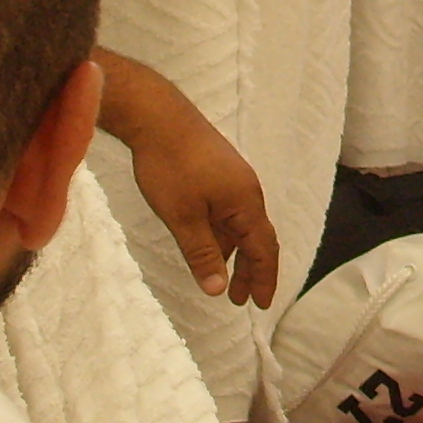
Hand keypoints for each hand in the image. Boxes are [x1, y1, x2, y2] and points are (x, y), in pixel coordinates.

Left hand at [93, 47, 278, 307]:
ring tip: (221, 277)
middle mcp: (247, 190)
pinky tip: (206, 241)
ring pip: (241, 224)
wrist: (158, 116)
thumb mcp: (183, 218)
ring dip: (234, 253)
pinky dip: (224, 233)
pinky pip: (229, 210)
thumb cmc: (171, 167)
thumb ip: (202, 254)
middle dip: (251, 270)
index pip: (264, 249)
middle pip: (257, 238)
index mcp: (246, 203)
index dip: (264, 279)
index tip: (261, 305)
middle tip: (241, 299)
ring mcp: (233, 178)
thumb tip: (218, 290)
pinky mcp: (218, 169)